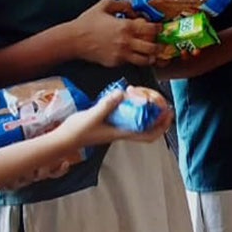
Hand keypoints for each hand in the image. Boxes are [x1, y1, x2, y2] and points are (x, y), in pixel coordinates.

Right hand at [51, 87, 173, 148]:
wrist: (64, 138)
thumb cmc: (78, 131)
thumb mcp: (93, 116)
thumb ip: (107, 105)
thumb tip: (122, 94)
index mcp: (122, 133)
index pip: (149, 135)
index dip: (162, 126)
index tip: (168, 113)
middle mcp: (122, 131)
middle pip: (147, 126)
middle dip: (156, 114)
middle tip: (157, 98)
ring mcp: (116, 127)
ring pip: (137, 119)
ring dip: (143, 107)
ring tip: (140, 93)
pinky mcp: (109, 122)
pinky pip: (125, 114)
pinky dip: (129, 105)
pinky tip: (124, 95)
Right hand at [69, 0, 160, 67]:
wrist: (74, 40)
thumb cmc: (87, 22)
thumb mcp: (104, 5)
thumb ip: (122, 4)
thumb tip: (133, 9)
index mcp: (126, 26)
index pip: (151, 30)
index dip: (157, 29)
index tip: (158, 28)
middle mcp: (127, 42)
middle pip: (152, 47)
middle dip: (157, 45)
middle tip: (157, 43)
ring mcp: (122, 54)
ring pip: (145, 60)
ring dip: (150, 56)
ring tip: (150, 53)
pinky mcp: (116, 63)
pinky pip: (131, 63)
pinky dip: (135, 60)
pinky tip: (134, 55)